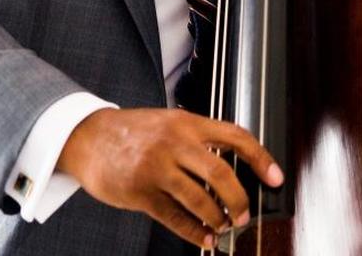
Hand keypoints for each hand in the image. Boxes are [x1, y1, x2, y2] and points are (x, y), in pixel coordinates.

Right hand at [56, 107, 283, 248]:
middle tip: (244, 214)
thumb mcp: (165, 123)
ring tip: (222, 225)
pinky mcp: (140, 191)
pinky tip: (204, 238)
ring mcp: (155, 167)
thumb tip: (231, 170)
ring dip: (218, 218)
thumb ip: (194, 140)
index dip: (260, 158)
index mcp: (183, 122)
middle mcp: (172, 142)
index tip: (275, 178)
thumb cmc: (129, 133)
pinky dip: (196, 233)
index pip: (234, 136)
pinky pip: (176, 218)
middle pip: (221, 174)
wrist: (86, 137)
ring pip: (201, 200)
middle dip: (240, 201)